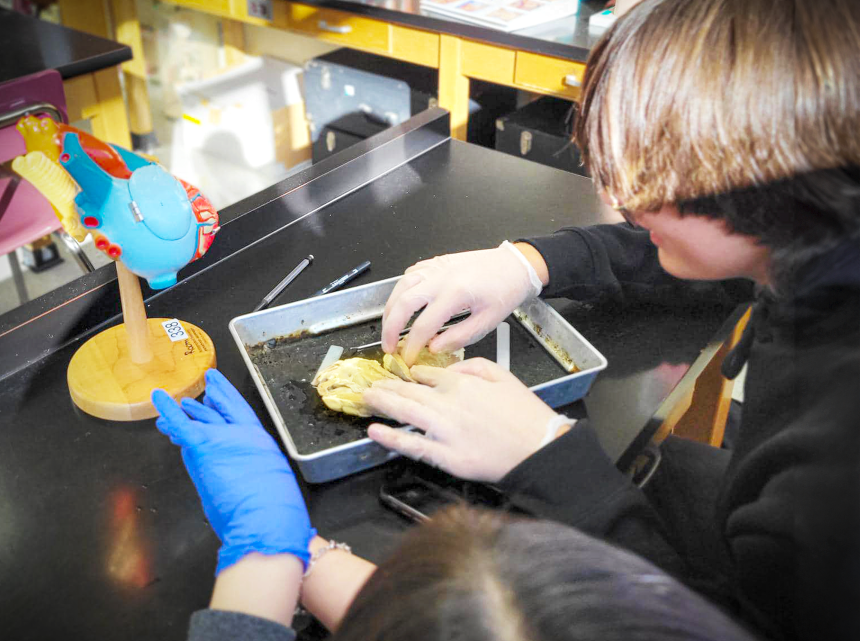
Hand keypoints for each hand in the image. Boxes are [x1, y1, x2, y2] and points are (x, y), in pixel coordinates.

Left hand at [152, 369, 314, 573]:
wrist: (267, 518)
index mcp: (261, 445)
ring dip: (190, 411)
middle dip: (216, 397)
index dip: (232, 403)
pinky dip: (168, 409)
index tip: (223, 394)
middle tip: (209, 384)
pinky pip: (183, 424)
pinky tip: (159, 397)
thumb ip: (250, 478)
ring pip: (202, 421)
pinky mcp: (205, 446)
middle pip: (226, 411)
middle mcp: (244, 436)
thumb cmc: (273, 513)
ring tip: (182, 401)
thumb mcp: (268, 487)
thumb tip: (233, 482)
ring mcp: (225, 439)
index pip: (243, 418)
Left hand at [363, 358, 560, 481]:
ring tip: (366, 401)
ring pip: (404, 413)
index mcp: (461, 383)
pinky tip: (375, 432)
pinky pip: (412, 444)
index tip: (400, 376)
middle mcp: (448, 404)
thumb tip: (448, 369)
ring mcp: (444, 431)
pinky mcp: (446, 456)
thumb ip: (472, 366)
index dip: (409, 376)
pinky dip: (391, 437)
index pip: (426, 375)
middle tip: (369, 387)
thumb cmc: (525, 414)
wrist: (539, 446)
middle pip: (407, 392)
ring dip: (381, 405)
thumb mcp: (502, 375)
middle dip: (385, 388)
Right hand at [382, 243, 543, 365]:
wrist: (514, 266)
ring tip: (389, 327)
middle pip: (402, 303)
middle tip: (388, 346)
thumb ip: (458, 337)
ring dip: (390, 308)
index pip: (423, 326)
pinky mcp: (436, 262)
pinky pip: (410, 274)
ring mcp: (436, 267)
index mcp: (455, 293)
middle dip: (390, 328)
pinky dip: (401, 290)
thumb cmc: (505, 291)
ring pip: (401, 286)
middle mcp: (441, 277)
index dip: (411, 346)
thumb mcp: (487, 322)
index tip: (408, 359)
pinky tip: (401, 303)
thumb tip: (433, 348)